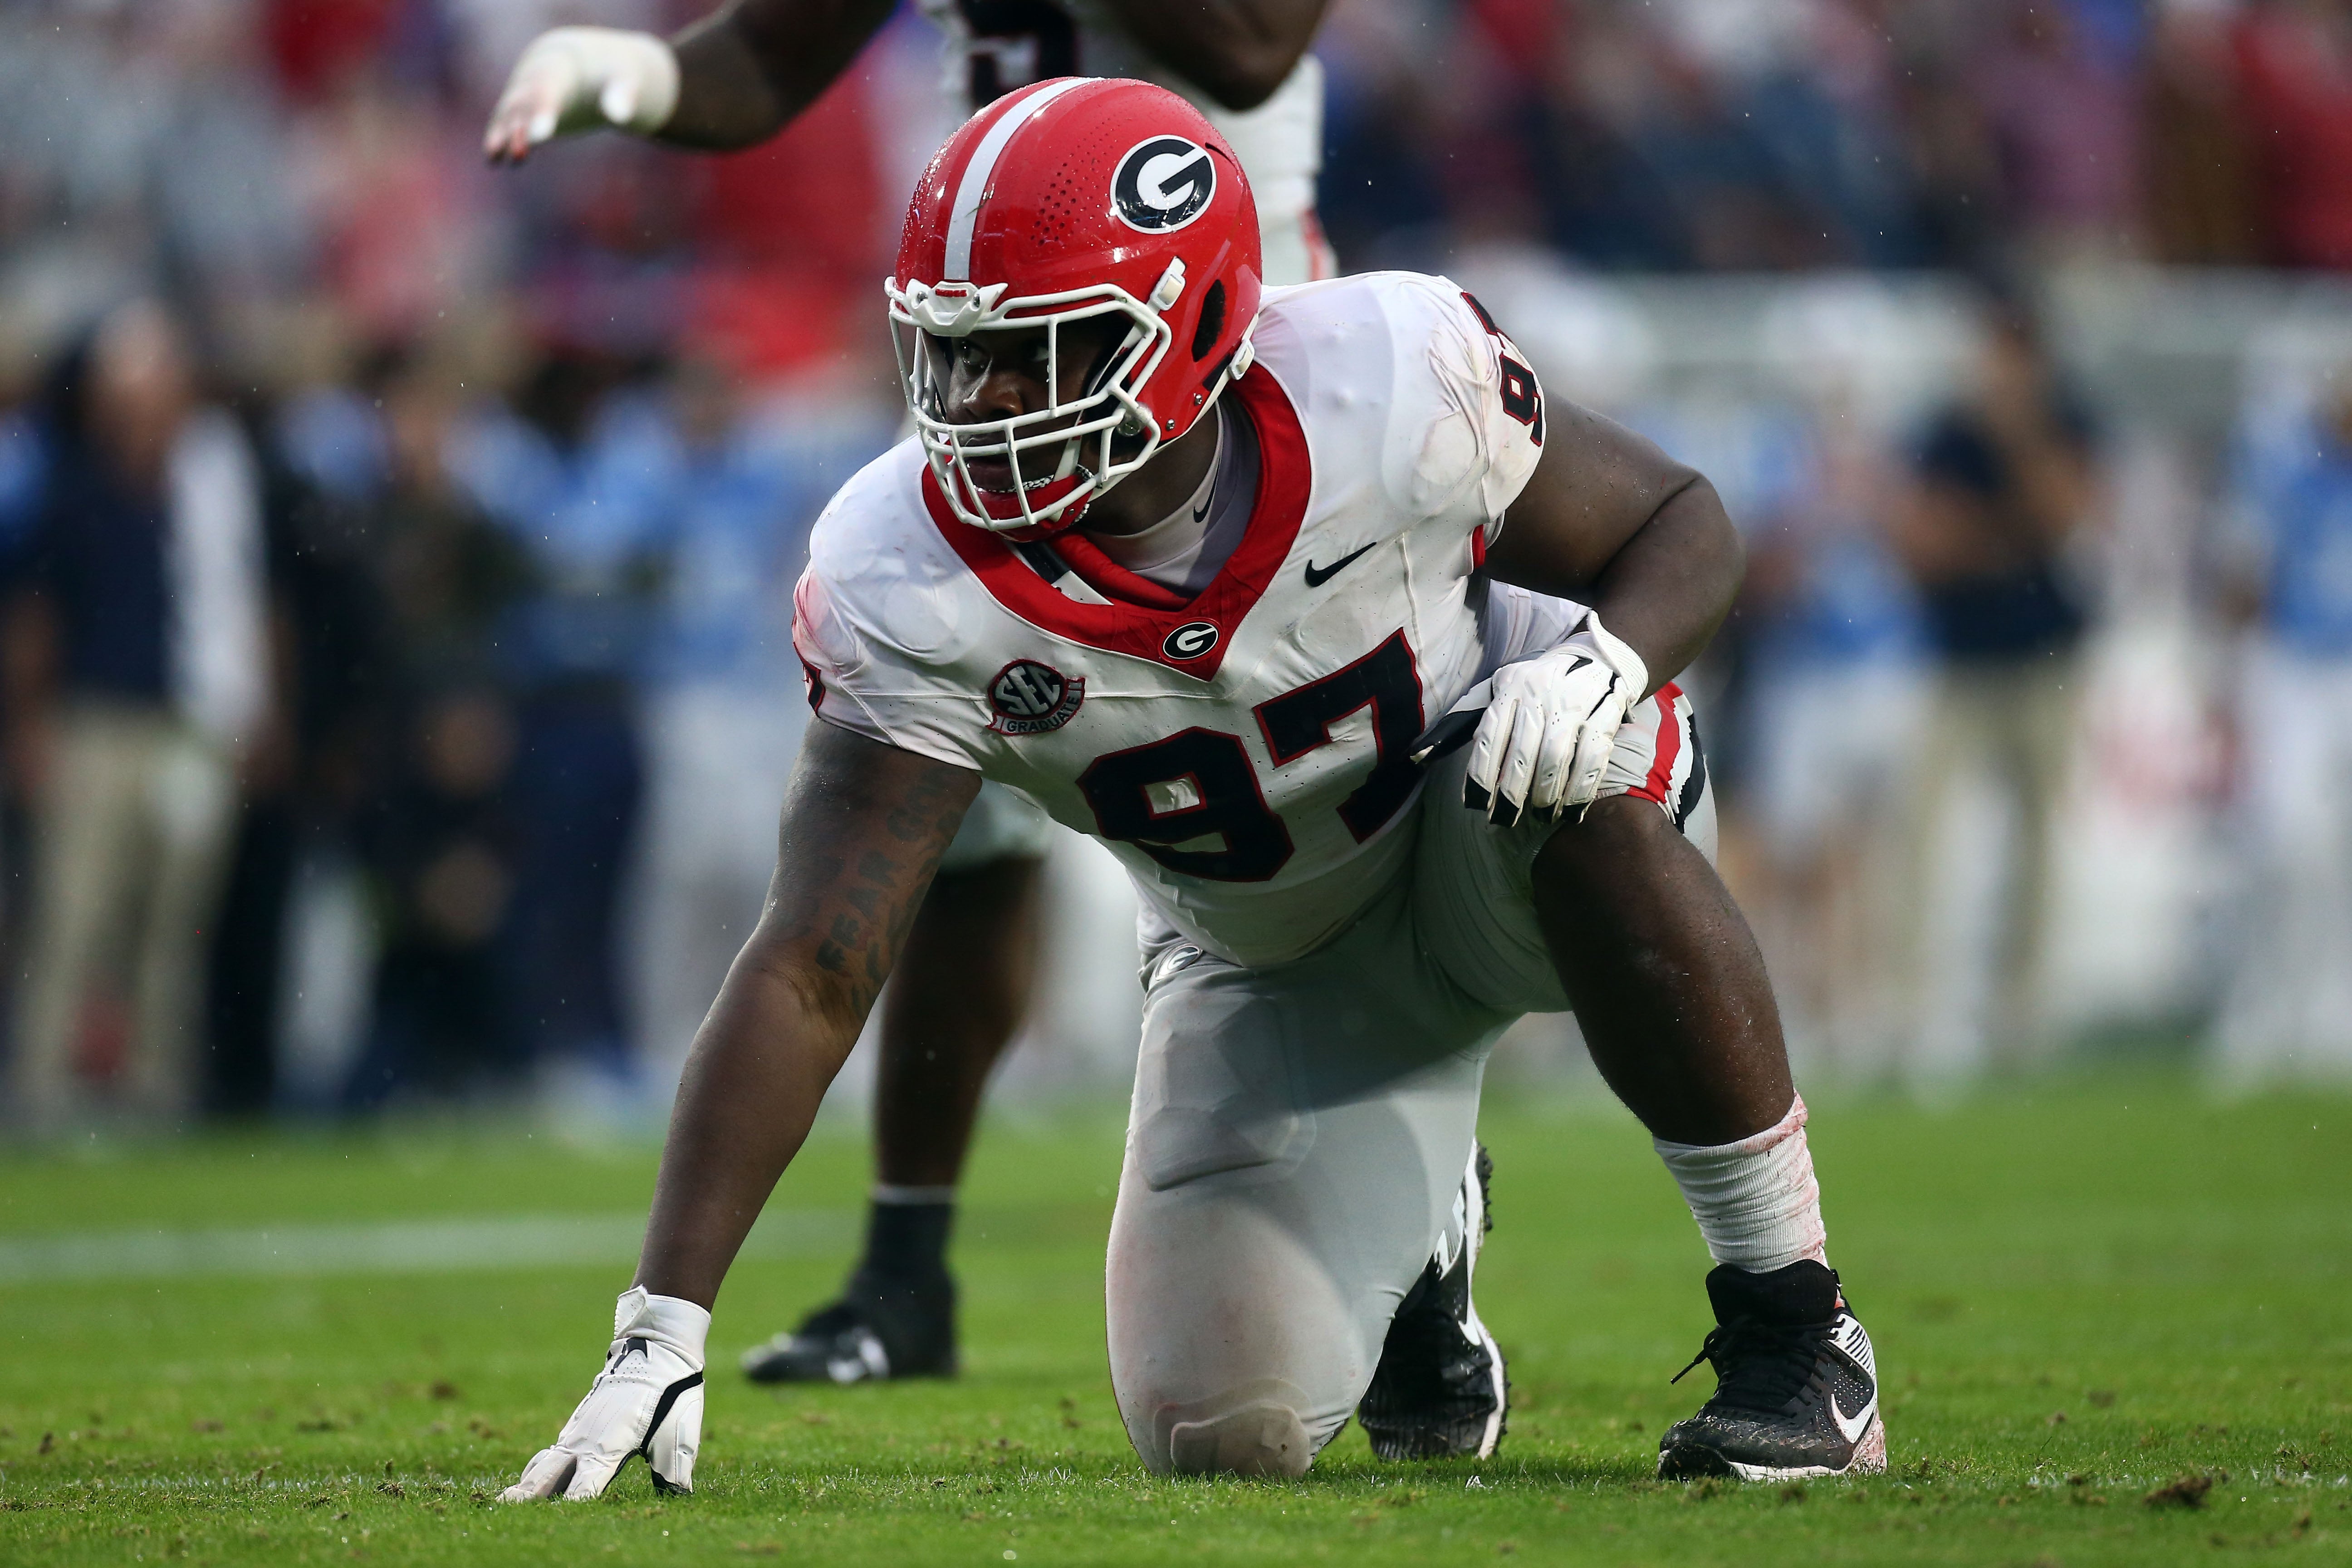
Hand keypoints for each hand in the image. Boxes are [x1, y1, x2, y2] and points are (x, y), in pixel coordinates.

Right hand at [483, 27, 681, 164]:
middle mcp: (536, 75)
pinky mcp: (523, 107)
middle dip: (520, 125)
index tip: (543, 135)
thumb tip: (620, 115)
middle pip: (524, 100)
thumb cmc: (612, 71)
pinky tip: (493, 158)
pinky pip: (506, 120)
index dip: (544, 110)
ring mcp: (526, 89)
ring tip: (494, 156)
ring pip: (509, 111)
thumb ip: (625, 93)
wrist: (586, 59)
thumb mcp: (626, 78)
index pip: (550, 87)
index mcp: (562, 65)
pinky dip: (499, 136)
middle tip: (520, 152)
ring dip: (502, 133)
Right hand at [502, 1287, 708, 1500]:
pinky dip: (540, 1468)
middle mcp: (584, 1442)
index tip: (558, 1521)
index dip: (571, 1507)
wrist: (655, 1350)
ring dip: (528, 1482)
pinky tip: (535, 1478)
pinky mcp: (579, 1423)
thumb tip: (678, 1495)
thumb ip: (674, 1470)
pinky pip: (553, 1451)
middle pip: (546, 1475)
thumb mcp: (679, 1434)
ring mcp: (578, 1431)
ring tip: (508, 1499)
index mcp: (607, 1449)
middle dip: (526, 1494)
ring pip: (545, 1462)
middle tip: (502, 1506)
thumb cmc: (671, 1394)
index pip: (583, 1489)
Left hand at [1465, 613, 1648, 826]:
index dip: (1481, 775)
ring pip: (1556, 757)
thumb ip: (1461, 724)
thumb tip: (1417, 757)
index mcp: (1509, 687)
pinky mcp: (1604, 713)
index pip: (1489, 736)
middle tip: (1506, 819)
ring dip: (1545, 794)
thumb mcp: (1496, 692)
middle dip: (1512, 794)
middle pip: (1523, 753)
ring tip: (1539, 815)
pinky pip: (1592, 758)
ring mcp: (1575, 702)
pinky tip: (1569, 809)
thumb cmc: (1535, 685)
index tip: (1477, 805)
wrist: (1597, 657)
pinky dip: (1579, 789)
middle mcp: (1540, 692)